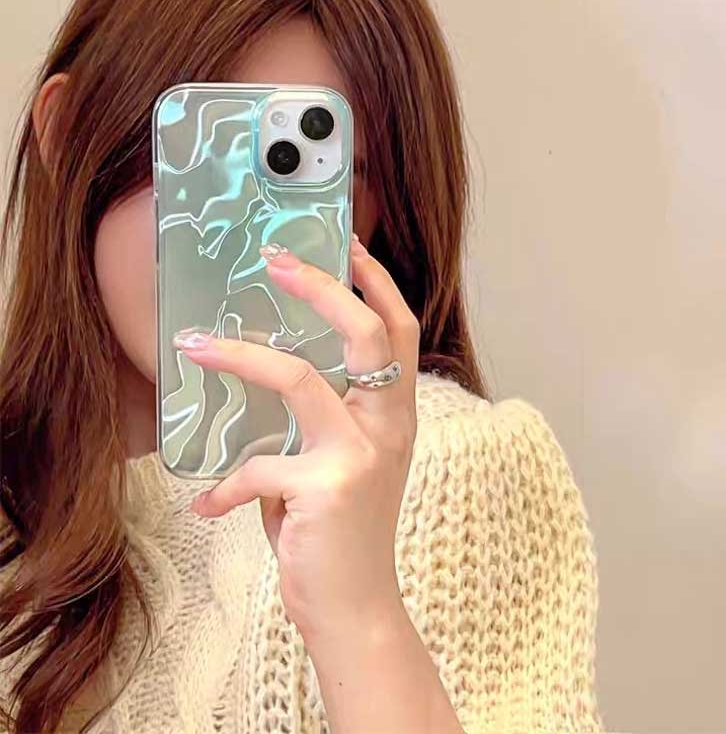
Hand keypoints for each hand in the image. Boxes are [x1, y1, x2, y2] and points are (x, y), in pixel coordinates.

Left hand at [173, 235, 419, 641]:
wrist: (357, 608)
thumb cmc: (342, 531)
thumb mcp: (341, 465)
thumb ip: (317, 422)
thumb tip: (264, 380)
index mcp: (394, 415)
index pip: (400, 330)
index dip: (377, 283)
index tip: (347, 244)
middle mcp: (389, 425)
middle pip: (370, 333)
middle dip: (323, 287)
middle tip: (276, 259)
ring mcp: (362, 454)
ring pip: (302, 380)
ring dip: (243, 357)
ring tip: (198, 344)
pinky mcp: (327, 488)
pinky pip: (257, 468)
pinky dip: (226, 487)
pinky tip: (207, 505)